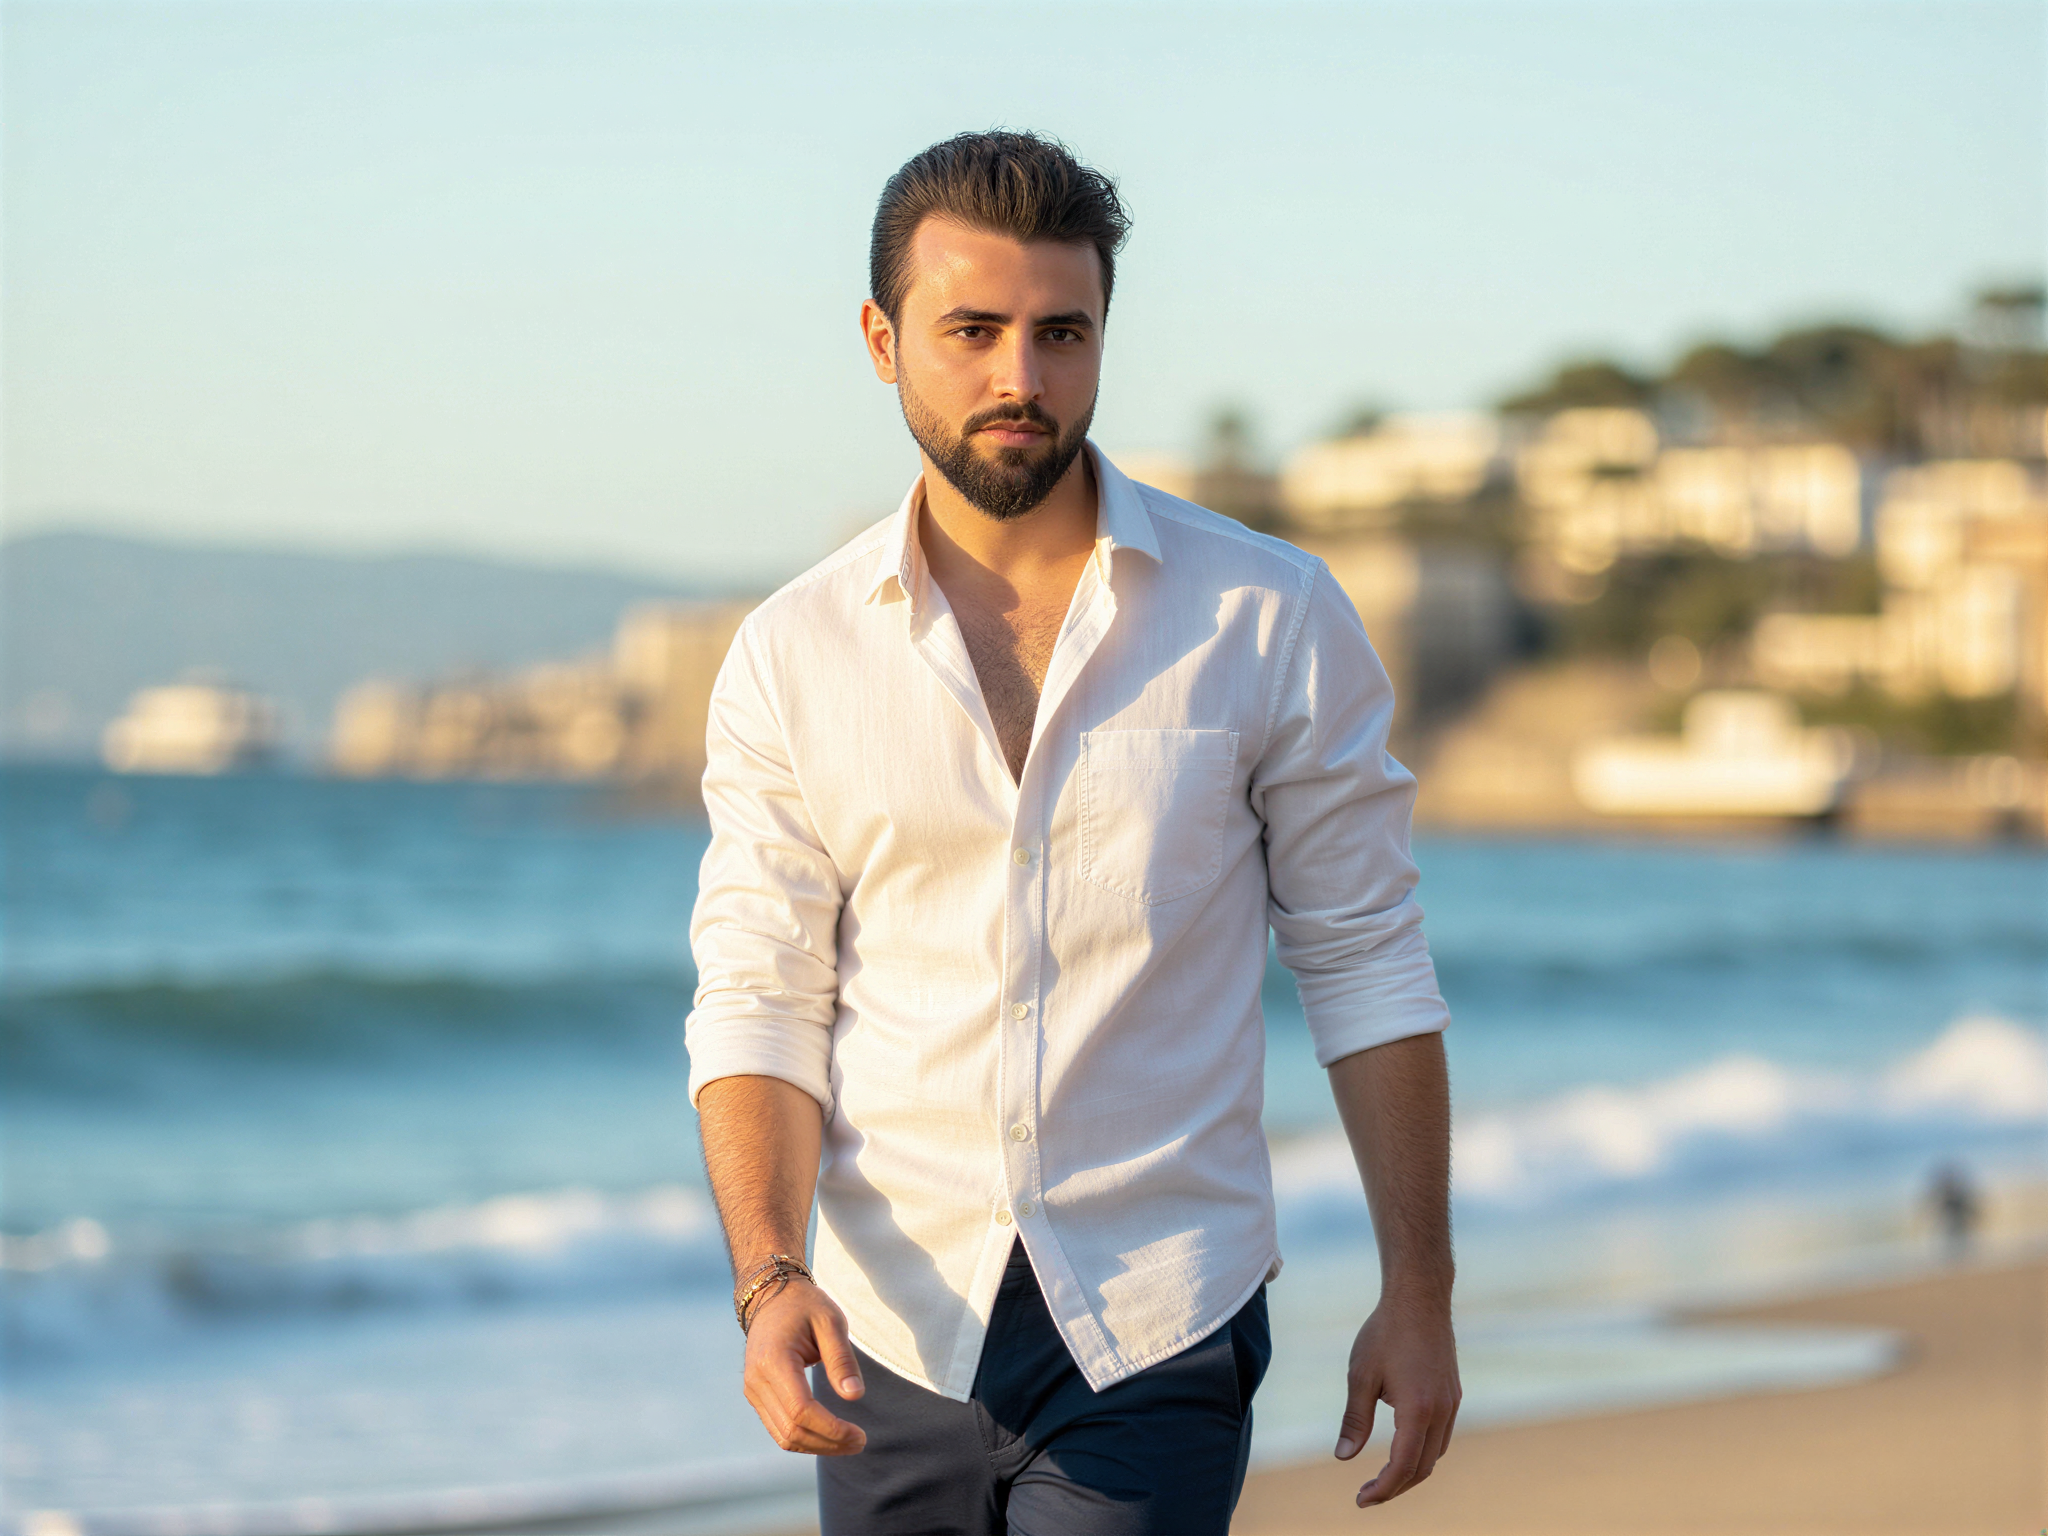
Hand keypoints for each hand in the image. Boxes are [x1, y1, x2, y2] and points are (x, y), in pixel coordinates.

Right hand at [742, 1278, 867, 1455]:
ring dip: (817, 1446)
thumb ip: (842, 1359)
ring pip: (783, 1436)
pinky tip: (829, 1434)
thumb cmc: (805, 1306)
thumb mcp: (831, 1322)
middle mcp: (757, 1380)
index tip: (860, 1435)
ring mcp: (753, 1390)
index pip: (801, 1411)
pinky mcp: (756, 1396)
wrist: (771, 1296)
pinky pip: (778, 1428)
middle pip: (791, 1430)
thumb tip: (855, 1396)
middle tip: (860, 1442)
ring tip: (849, 1442)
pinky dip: (805, 1438)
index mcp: (774, 1361)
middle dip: (828, 1443)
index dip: (831, 1430)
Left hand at [1333, 1294, 1460, 1506]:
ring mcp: (1451, 1403)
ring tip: (1382, 1477)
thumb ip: (1355, 1420)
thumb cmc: (1385, 1332)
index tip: (1360, 1500)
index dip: (1382, 1489)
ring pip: (1435, 1454)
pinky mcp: (1453, 1394)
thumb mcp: (1361, 1375)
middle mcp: (1441, 1412)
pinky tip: (1402, 1448)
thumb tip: (1344, 1458)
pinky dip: (1422, 1452)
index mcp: (1418, 1410)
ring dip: (1411, 1472)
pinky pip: (1441, 1437)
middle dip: (1395, 1487)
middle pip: (1422, 1468)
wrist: (1419, 1297)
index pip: (1403, 1467)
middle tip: (1366, 1494)